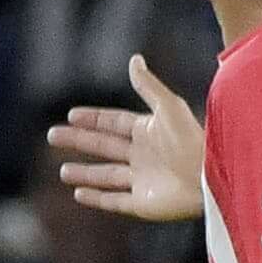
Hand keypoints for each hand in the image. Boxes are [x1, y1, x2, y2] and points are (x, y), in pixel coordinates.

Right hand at [48, 55, 209, 223]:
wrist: (209, 177)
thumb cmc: (192, 139)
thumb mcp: (168, 106)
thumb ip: (148, 86)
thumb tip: (133, 59)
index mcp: (148, 131)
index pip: (113, 123)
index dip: (93, 119)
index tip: (71, 115)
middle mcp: (143, 155)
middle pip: (104, 147)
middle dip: (79, 141)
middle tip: (53, 136)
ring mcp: (142, 180)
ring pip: (106, 175)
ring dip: (84, 173)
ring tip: (62, 171)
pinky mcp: (142, 203)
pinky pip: (114, 200)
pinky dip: (96, 198)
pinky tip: (79, 194)